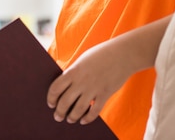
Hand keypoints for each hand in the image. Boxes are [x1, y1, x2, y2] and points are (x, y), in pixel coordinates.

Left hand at [46, 16, 171, 124]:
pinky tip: (83, 120)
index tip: (51, 104)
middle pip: (64, 102)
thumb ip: (74, 72)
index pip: (55, 88)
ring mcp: (93, 89)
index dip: (51, 98)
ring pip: (78, 109)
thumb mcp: (83, 60)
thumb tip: (65, 87)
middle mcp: (81, 81)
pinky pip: (93, 112)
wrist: (123, 54)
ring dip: (71, 117)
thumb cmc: (101, 55)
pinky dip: (87, 118)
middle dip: (59, 112)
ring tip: (70, 119)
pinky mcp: (105, 94)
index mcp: (73, 71)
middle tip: (58, 116)